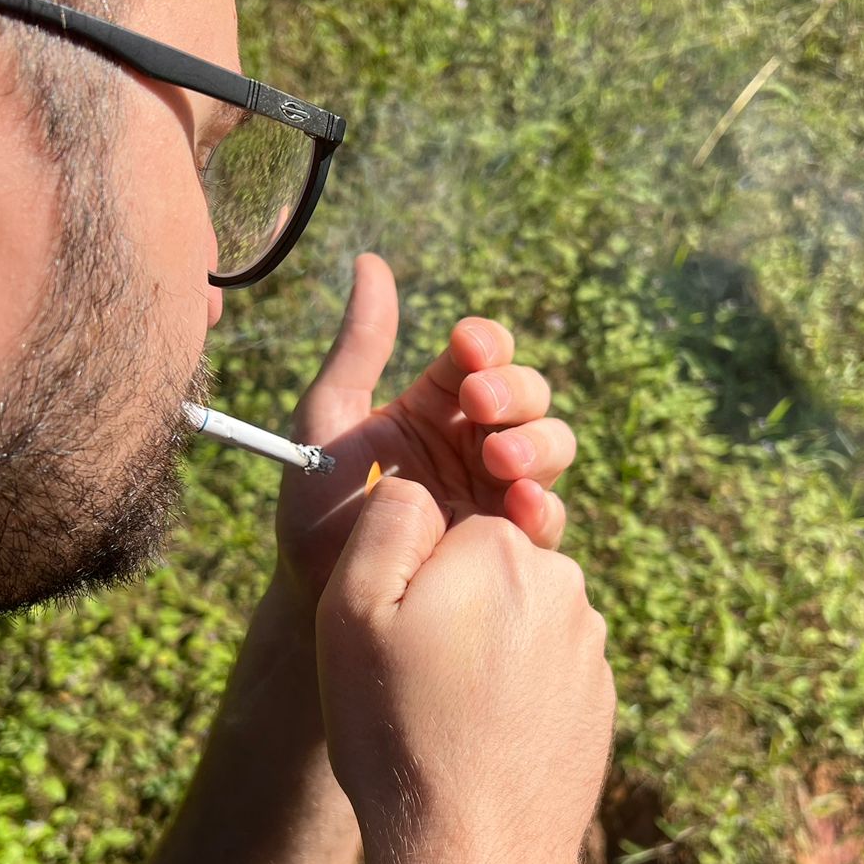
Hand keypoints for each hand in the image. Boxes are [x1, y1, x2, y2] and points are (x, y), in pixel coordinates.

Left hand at [275, 253, 575, 603]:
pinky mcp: (508, 548)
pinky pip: (546, 520)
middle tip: (479, 403)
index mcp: (434, 406)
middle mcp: (472, 443)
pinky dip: (543, 506)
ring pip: (550, 447)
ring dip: (537, 441)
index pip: (482, 355)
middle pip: (527, 396)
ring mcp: (495, 494)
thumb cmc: (312, 513)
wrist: (316, 602)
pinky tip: (519, 505)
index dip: (485, 344)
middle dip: (514, 391)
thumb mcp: (328, 421)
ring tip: (499, 458)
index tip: (466, 347)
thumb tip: (372, 261)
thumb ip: (358, 347)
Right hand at [315, 477, 616, 860]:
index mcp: (501, 548)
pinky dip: (511, 690)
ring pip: (515, 618)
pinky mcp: (599, 696)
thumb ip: (386, 523)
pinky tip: (482, 737)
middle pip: (484, 567)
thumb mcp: (354, 612)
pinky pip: (541, 668)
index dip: (408, 576)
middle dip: (450, 607)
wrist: (475, 849)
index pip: (443, 526)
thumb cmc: (400, 728)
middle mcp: (562, 583)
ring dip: (483, 648)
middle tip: (413, 678)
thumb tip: (414, 484)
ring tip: (446, 714)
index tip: (394, 633)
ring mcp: (588, 644)